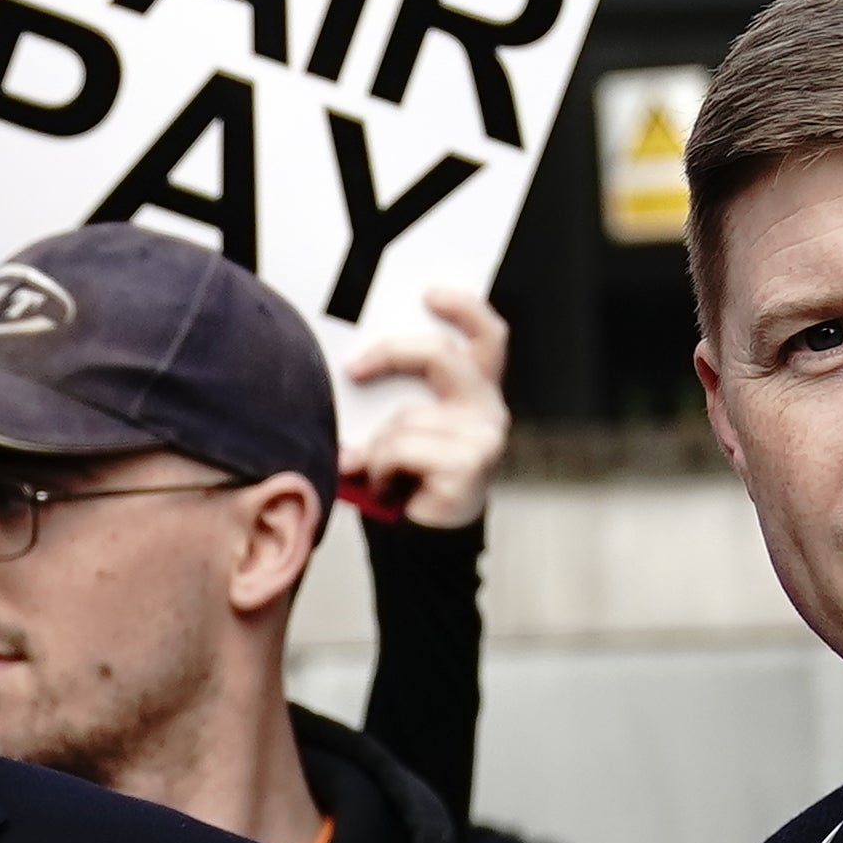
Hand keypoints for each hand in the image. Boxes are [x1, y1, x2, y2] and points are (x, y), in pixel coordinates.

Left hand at [339, 286, 514, 531]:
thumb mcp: (396, 429)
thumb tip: (354, 366)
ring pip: (407, 416)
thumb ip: (390, 397)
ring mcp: (484, 439)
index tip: (429, 293)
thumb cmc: (405, 485)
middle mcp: (489, 412)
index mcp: (476, 394)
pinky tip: (389, 490)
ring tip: (379, 475)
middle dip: (392, 353)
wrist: (418, 548)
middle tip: (354, 368)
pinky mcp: (469, 466)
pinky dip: (380, 470)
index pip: (488, 336)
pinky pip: (401, 448)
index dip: (465, 308)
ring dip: (378, 447)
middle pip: (441, 356)